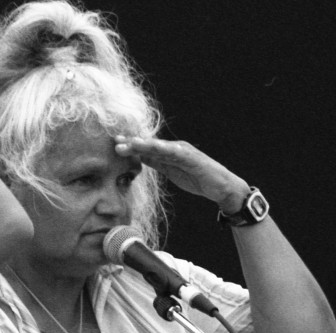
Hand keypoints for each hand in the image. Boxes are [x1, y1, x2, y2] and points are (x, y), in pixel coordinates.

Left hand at [114, 136, 247, 210]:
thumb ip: (157, 162)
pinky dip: (164, 149)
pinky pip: (176, 153)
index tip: (113, 144)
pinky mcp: (192, 158)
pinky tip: (153, 147)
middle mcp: (175, 148)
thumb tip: (138, 157)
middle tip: (114, 141)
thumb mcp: (171, 171)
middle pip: (150, 144)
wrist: (222, 188)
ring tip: (130, 143)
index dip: (130, 146)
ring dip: (145, 144)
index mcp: (169, 152)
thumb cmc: (198, 179)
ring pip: (161, 147)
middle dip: (133, 143)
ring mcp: (184, 152)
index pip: (147, 148)